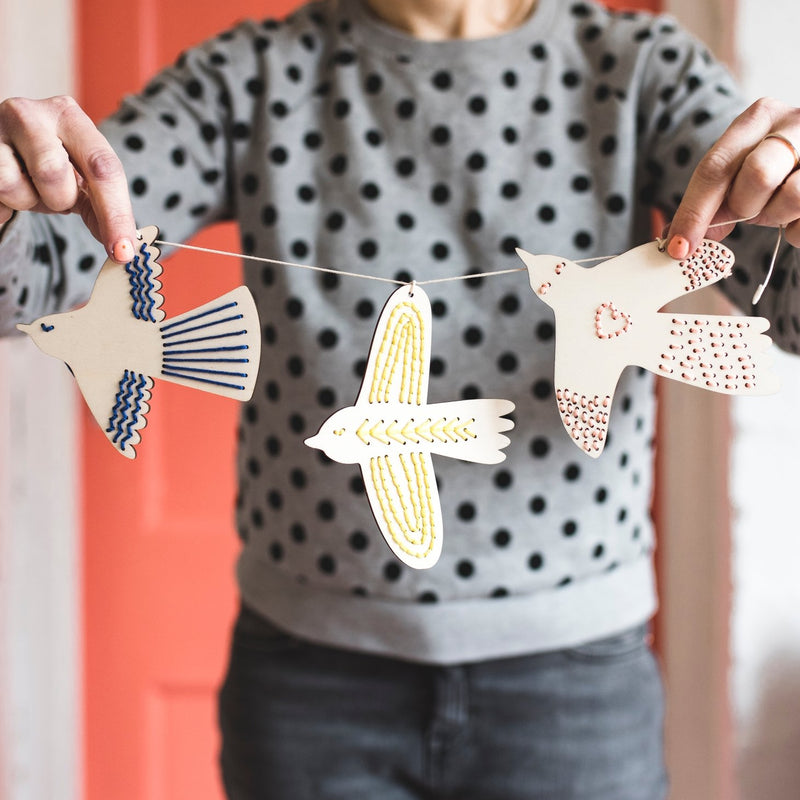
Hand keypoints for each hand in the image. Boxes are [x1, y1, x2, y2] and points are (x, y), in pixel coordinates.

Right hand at [0, 95, 137, 261]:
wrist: (0, 152)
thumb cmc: (45, 166)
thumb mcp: (79, 182)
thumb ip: (103, 211)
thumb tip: (124, 250)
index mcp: (70, 117)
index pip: (103, 167)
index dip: (116, 214)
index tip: (123, 252)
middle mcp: (32, 114)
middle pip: (55, 173)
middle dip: (60, 200)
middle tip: (59, 200)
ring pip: (19, 186)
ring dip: (31, 201)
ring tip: (31, 188)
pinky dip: (8, 203)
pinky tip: (10, 187)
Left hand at [667, 97, 799, 258]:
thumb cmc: (775, 167)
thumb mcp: (740, 171)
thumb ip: (711, 200)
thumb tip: (678, 241)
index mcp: (760, 116)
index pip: (715, 167)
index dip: (693, 213)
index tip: (678, 248)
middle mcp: (796, 123)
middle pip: (758, 176)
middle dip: (744, 206)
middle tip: (746, 211)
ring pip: (793, 196)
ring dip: (775, 216)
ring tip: (777, 208)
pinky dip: (796, 231)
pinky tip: (797, 216)